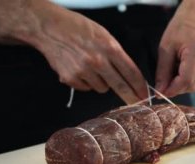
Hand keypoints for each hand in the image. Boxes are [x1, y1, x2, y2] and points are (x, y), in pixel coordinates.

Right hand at [0, 1, 146, 103]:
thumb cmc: (79, 29)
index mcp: (110, 48)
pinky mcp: (71, 78)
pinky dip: (86, 82)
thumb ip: (117, 55)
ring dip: (102, 82)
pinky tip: (79, 68)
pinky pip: (87, 88)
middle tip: (136, 103)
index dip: (140, 86)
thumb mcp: (104, 36)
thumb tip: (129, 75)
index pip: (131, 72)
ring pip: (102, 88)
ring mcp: (84, 71)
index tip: (145, 95)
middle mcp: (98, 61)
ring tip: (92, 67)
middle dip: (131, 97)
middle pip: (120, 86)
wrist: (49, 28)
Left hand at [155, 0, 194, 97]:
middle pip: (192, 85)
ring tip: (177, 69)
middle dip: (177, 87)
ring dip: (185, 83)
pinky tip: (187, 68)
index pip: (186, 80)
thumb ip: (163, 71)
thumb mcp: (165, 48)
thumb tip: (160, 90)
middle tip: (166, 82)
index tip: (161, 93)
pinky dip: (192, 79)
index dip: (173, 89)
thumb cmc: (180, 29)